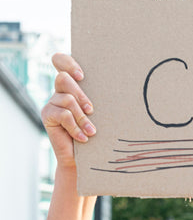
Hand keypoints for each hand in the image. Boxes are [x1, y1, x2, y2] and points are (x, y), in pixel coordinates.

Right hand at [41, 53, 95, 168]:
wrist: (83, 158)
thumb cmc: (96, 134)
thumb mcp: (98, 114)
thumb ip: (98, 100)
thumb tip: (118, 89)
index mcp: (72, 85)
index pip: (61, 61)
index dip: (68, 63)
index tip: (82, 76)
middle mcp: (59, 91)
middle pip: (62, 78)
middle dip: (80, 94)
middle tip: (91, 109)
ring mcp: (52, 102)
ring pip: (66, 99)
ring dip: (82, 117)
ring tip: (92, 131)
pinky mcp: (47, 115)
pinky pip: (63, 115)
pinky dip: (75, 127)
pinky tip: (83, 137)